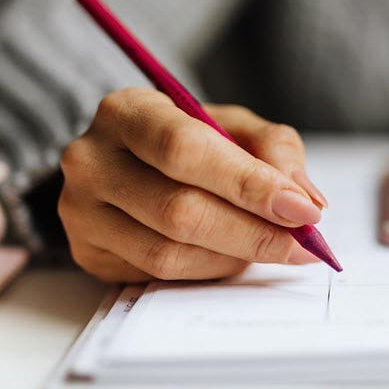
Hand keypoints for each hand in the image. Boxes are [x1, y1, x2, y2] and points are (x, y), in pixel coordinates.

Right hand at [58, 88, 327, 282]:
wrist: (126, 163)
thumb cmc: (187, 139)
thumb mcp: (232, 124)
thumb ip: (274, 149)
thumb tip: (307, 199)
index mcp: (127, 111)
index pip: (186, 149)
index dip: (249, 184)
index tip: (303, 210)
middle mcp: (92, 160)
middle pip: (179, 209)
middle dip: (254, 231)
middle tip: (305, 244)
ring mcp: (81, 212)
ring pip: (169, 252)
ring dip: (236, 257)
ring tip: (277, 249)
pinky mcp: (88, 254)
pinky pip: (159, 276)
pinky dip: (211, 270)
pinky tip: (236, 256)